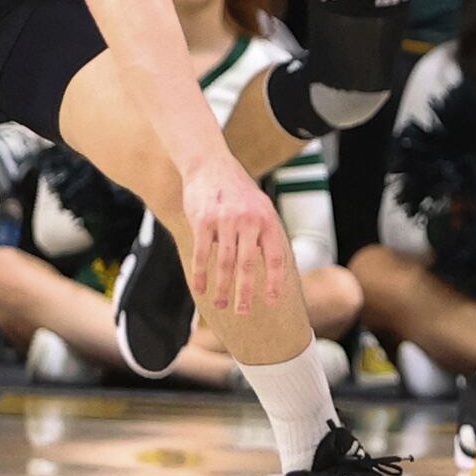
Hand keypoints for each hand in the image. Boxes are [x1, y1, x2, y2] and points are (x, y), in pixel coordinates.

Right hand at [182, 156, 287, 313]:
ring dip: (222, 288)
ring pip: (224, 263)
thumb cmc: (237, 189)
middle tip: (242, 312)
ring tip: (221, 305)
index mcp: (267, 220)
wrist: (210, 163)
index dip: (275, 282)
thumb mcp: (260, 206)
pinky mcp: (203, 220)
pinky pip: (202, 253)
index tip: (272, 302)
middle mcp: (248, 220)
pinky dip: (201, 274)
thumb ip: (266, 232)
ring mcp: (225, 220)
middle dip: (245, 293)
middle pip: (248, 265)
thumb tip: (275, 264)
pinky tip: (200, 289)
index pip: (275, 257)